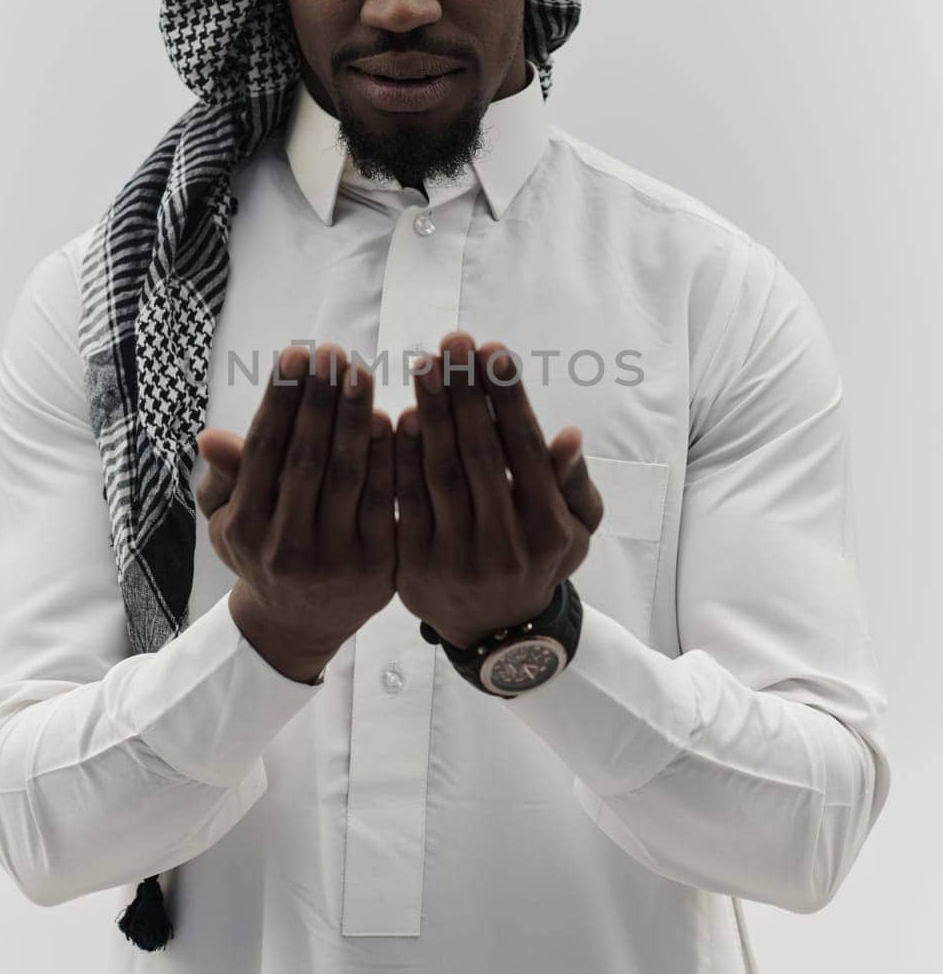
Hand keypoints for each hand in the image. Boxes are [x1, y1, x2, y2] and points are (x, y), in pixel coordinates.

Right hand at [196, 345, 395, 679]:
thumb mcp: (229, 521)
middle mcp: (283, 545)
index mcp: (243, 527)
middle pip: (306, 458)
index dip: (281, 399)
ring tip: (362, 373)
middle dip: (320, 399)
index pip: (263, 450)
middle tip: (334, 353)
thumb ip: (225, 478)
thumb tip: (208, 437)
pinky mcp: (376, 566)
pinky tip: (394, 418)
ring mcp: (332, 559)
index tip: (297, 353)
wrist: (298, 624)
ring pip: (346, 476)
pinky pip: (383, 501)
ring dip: (355, 419)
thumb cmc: (261, 551)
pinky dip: (389, 458)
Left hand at [394, 332, 603, 648]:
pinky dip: (401, 456)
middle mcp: (505, 544)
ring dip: (432, 412)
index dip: (508, 397)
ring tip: (425, 364)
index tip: (494, 349)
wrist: (495, 632)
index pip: (524, 450)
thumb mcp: (575, 532)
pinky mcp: (415, 565)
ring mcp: (457, 557)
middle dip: (466, 391)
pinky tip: (398, 415)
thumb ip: (572, 484)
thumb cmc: (539, 560)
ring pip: (440, 472)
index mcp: (548, 529)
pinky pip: (406, 500)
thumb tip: (569, 436)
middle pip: (479, 453)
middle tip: (454, 341)